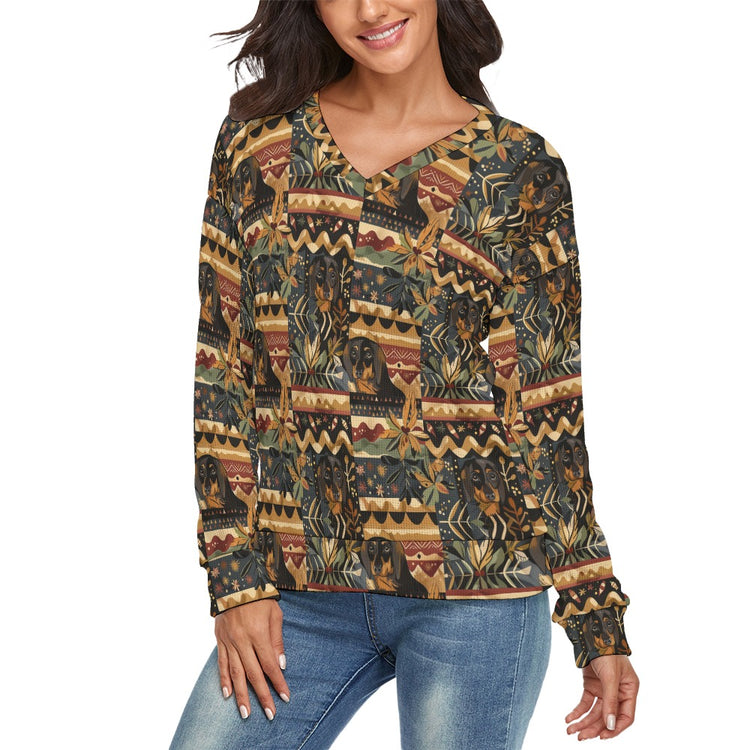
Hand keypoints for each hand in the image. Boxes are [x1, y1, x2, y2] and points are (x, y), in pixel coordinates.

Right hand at [214, 599, 290, 720]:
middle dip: (262, 695)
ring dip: (241, 695)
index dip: (278, 682)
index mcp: (258, 634)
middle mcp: (242, 640)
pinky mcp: (220, 640)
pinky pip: (222, 663)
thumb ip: (277, 640)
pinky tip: (227, 695)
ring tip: (246, 713)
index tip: (285, 696)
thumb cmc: (260, 597)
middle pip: (253, 673)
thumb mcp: (275, 614)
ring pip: (235, 673)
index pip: (269, 664)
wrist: (236, 582)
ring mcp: (229, 641)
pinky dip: (224, 680)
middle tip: (270, 713)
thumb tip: (280, 664)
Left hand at [565, 654, 638, 739]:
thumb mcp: (610, 677)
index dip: (615, 728)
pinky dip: (577, 711)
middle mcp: (618, 693)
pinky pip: (585, 703)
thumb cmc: (608, 652)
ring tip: (570, 731)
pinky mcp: (591, 686)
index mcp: (629, 691)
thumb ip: (611, 701)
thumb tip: (610, 725)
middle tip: (580, 737)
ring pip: (594, 712)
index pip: (626, 717)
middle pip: (607, 717)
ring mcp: (604, 690)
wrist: (593, 633)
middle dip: (593, 728)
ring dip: (583, 722)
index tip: (602, 736)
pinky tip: (569, 718)